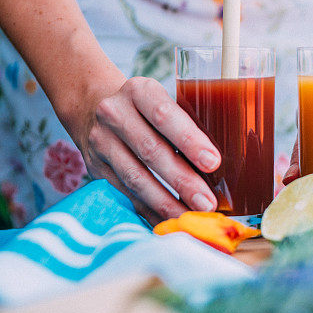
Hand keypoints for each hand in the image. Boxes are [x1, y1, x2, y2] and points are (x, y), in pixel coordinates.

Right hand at [72, 76, 221, 223]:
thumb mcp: (161, 100)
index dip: (189, 140)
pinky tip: (168, 220)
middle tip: (207, 203)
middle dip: (182, 180)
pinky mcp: (96, 168)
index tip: (213, 162)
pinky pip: (124, 193)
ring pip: (135, 177)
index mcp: (139, 91)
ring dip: (166, 202)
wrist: (92, 107)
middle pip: (151, 150)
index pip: (164, 114)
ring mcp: (102, 142)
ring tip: (191, 217)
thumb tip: (221, 165)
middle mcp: (115, 114)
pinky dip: (148, 210)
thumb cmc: (145, 108)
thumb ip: (185, 123)